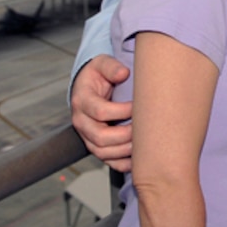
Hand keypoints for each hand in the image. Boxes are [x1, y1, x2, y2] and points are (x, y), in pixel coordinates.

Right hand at [70, 54, 133, 171]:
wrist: (88, 86)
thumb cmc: (98, 74)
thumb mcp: (102, 63)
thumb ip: (112, 67)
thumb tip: (123, 73)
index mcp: (82, 101)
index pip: (100, 112)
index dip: (122, 111)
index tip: (138, 106)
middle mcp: (82, 121)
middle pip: (100, 137)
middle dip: (125, 135)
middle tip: (144, 128)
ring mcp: (87, 135)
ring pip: (103, 152)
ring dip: (125, 150)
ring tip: (144, 143)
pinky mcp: (95, 145)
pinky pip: (107, 161)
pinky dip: (122, 164)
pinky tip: (137, 160)